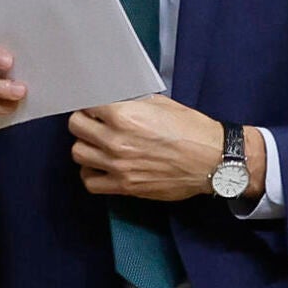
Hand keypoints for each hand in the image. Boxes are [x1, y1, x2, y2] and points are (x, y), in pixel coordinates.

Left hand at [70, 96, 261, 202]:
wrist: (211, 160)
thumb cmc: (191, 129)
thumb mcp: (160, 103)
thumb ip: (131, 103)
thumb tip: (113, 101)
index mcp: (124, 115)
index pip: (86, 104)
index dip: (89, 102)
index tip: (93, 105)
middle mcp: (116, 140)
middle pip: (76, 127)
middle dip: (83, 121)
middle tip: (93, 121)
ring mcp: (118, 166)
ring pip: (78, 153)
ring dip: (85, 145)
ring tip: (97, 143)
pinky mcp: (125, 186)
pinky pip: (90, 182)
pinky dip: (91, 173)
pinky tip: (100, 166)